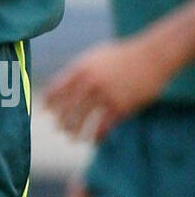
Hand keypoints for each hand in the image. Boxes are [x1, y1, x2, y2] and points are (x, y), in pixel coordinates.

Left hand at [43, 37, 161, 143]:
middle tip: (59, 128)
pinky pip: (103, 126)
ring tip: (72, 138)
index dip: (49, 103)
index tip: (45, 112)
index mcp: (80, 69)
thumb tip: (62, 86)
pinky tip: (95, 140)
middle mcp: (89, 83)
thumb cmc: (122, 56)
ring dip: (76, 132)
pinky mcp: (120, 107)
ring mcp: (104, 95)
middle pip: (67, 108)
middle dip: (61, 120)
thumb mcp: (95, 57)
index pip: (56, 89)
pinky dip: (97, 136)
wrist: (151, 57)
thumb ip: (79, 70)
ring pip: (83, 120)